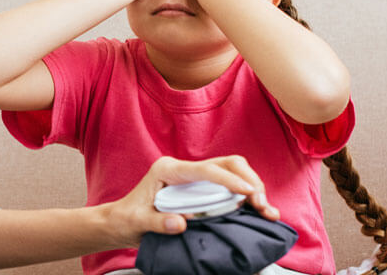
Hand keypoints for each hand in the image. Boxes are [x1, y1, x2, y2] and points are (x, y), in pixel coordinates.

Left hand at [99, 155, 279, 248]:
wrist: (120, 222)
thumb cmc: (126, 220)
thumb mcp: (138, 223)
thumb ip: (158, 222)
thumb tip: (181, 222)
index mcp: (168, 169)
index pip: (205, 169)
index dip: (229, 180)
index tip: (249, 193)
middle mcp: (184, 168)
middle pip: (226, 164)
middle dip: (249, 181)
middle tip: (262, 206)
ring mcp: (194, 177)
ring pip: (232, 172)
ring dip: (253, 188)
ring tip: (266, 211)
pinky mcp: (201, 188)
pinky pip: (229, 185)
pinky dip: (246, 196)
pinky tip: (258, 210)